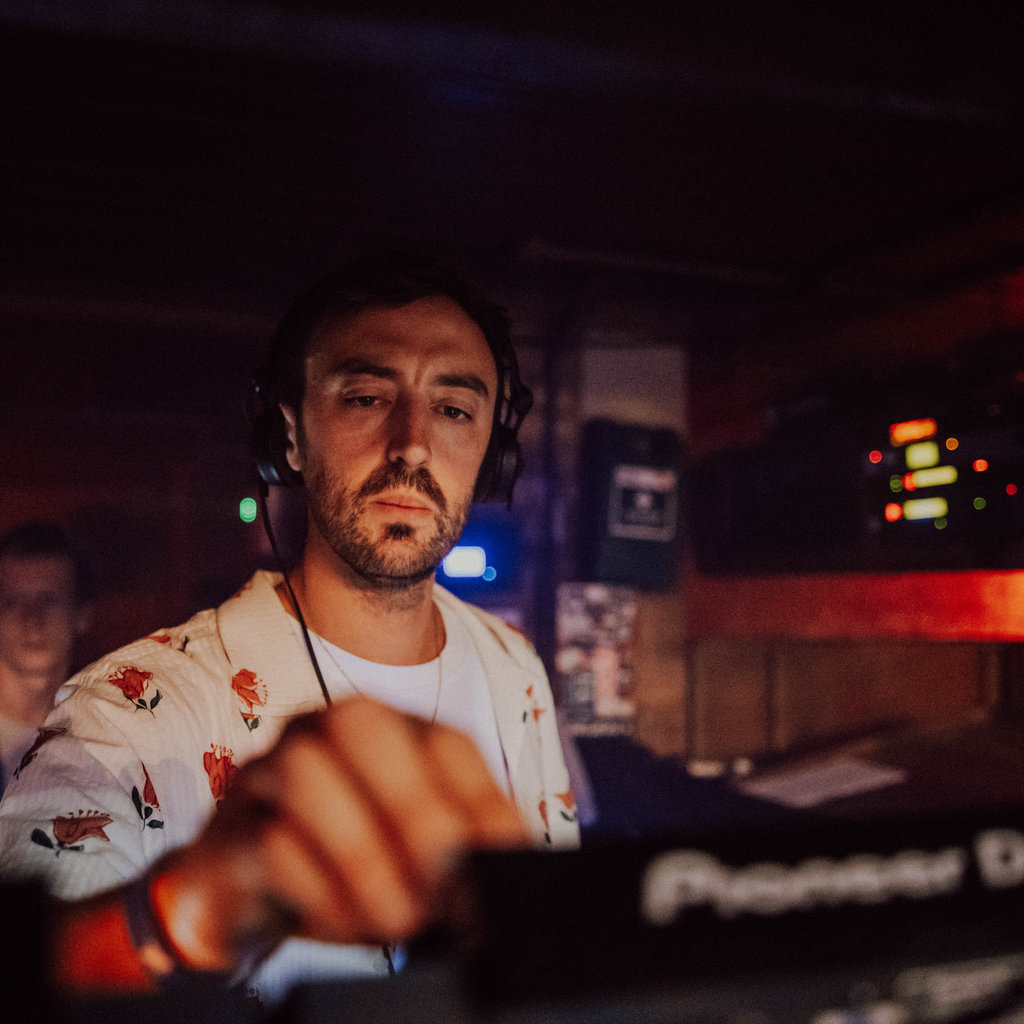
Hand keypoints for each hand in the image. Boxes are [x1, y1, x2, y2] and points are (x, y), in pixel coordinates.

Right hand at [148, 697, 527, 973]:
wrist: (245, 899)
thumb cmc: (345, 870)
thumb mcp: (412, 856)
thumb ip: (455, 845)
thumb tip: (507, 863)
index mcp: (386, 730)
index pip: (442, 740)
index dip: (480, 797)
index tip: (505, 857)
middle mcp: (322, 732)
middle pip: (362, 724)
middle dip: (413, 804)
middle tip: (442, 880)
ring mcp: (266, 771)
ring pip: (306, 773)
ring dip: (363, 856)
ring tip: (397, 918)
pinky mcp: (226, 828)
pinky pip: (266, 840)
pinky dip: (317, 890)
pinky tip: (344, 924)